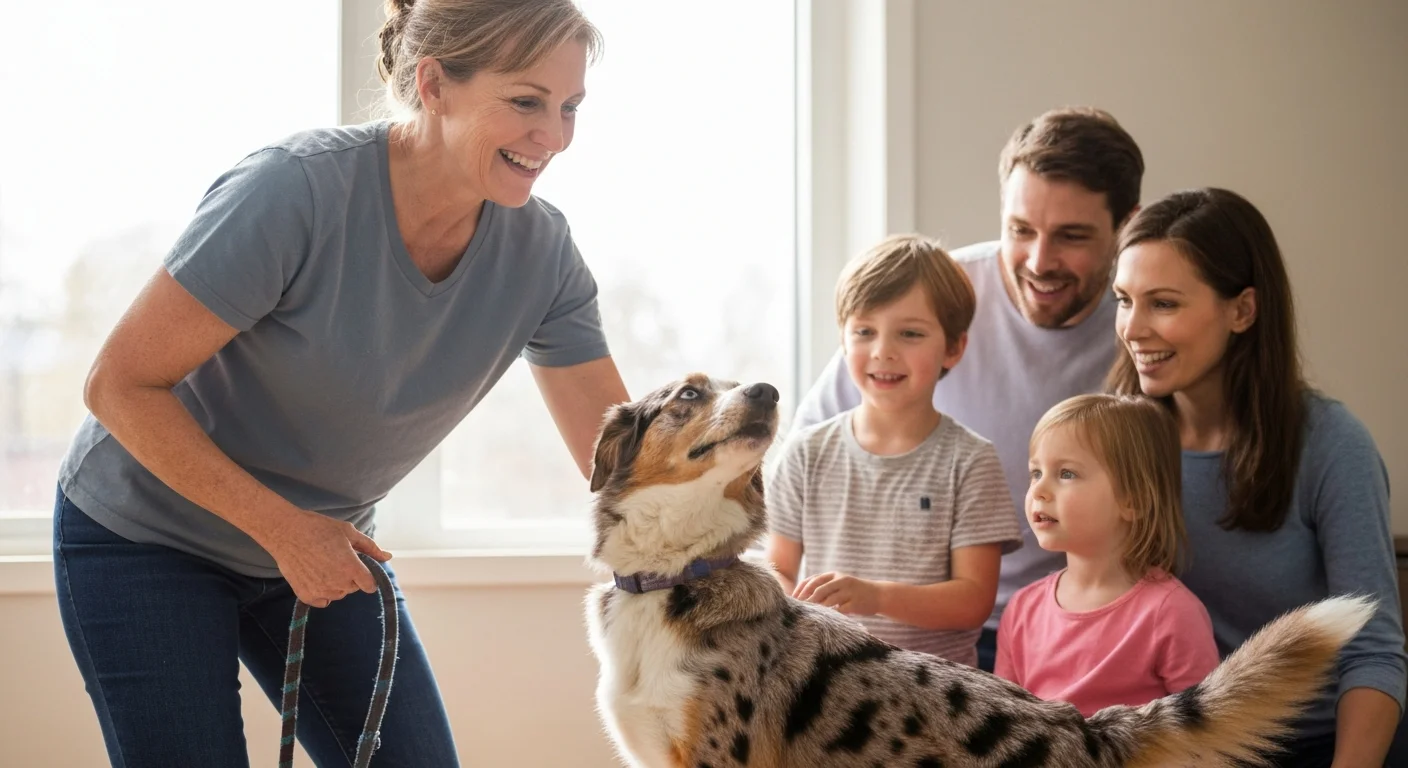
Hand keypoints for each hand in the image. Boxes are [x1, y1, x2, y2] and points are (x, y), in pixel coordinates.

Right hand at [258, 509, 392, 607]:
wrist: (286, 531)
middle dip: (350, 576)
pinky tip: (314, 575)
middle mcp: (338, 583)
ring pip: (338, 594)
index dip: (367, 577)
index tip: (360, 569)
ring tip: (322, 564)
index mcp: (351, 568)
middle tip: (336, 559)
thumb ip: (370, 547)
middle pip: (353, 588)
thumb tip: (387, 557)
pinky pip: (323, 601)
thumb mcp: (348, 532)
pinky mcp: (306, 596)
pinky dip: (321, 592)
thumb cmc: (319, 528)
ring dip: (336, 583)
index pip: (370, 585)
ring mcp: (322, 591)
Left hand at [792, 572, 881, 615]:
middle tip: (797, 610)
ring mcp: (849, 591)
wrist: (879, 594)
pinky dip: (831, 615)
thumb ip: (824, 587)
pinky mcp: (855, 602)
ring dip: (817, 608)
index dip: (801, 590)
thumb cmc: (854, 592)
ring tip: (808, 616)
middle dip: (806, 600)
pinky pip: (840, 610)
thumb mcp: (839, 584)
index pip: (813, 580)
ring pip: (828, 600)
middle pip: (819, 589)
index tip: (793, 600)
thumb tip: (802, 596)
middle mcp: (841, 580)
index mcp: (834, 575)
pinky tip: (824, 620)